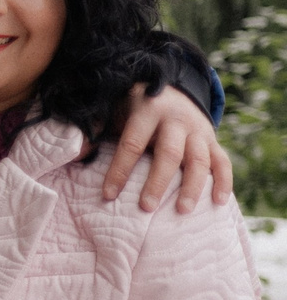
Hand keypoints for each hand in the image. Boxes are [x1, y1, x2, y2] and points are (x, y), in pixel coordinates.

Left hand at [103, 84, 231, 214]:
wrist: (172, 88)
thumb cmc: (135, 107)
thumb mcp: (114, 110)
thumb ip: (95, 129)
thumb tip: (76, 154)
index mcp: (147, 110)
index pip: (132, 144)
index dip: (120, 170)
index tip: (108, 195)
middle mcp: (176, 119)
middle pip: (169, 153)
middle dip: (157, 182)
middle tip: (146, 207)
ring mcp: (198, 130)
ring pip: (199, 159)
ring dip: (192, 186)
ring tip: (183, 211)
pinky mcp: (213, 139)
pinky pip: (222, 161)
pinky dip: (223, 181)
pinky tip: (219, 202)